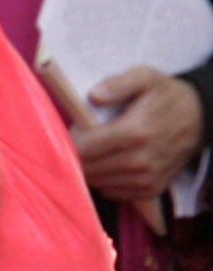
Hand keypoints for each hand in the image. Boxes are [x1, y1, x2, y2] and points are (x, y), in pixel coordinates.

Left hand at [75, 65, 204, 210]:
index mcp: (135, 132)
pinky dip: (105, 180)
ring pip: (97, 182)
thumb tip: (94, 96)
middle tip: (83, 141)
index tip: (75, 131)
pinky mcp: (149, 191)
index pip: (83, 148)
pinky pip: (111, 193)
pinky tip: (112, 163)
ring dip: (90, 169)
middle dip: (78, 156)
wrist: (199, 118)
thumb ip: (119, 83)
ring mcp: (146, 179)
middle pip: (87, 168)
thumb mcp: (146, 78)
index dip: (72, 141)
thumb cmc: (165, 96)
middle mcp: (141, 160)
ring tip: (98, 151)